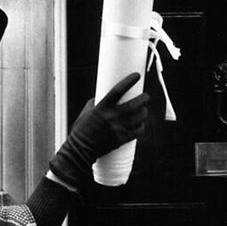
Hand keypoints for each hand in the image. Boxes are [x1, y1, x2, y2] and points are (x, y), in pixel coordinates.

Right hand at [48, 73, 149, 189]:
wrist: (80, 150)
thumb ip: (96, 103)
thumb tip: (104, 95)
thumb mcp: (86, 113)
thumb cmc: (81, 130)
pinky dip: (141, 127)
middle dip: (143, 99)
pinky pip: (137, 131)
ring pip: (138, 118)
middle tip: (146, 96)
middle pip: (133, 105)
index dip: (129, 81)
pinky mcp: (120, 140)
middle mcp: (110, 117)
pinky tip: (141, 124)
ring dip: (144, 112)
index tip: (137, 75)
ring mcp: (117, 129)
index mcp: (101, 108)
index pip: (118, 90)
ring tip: (144, 110)